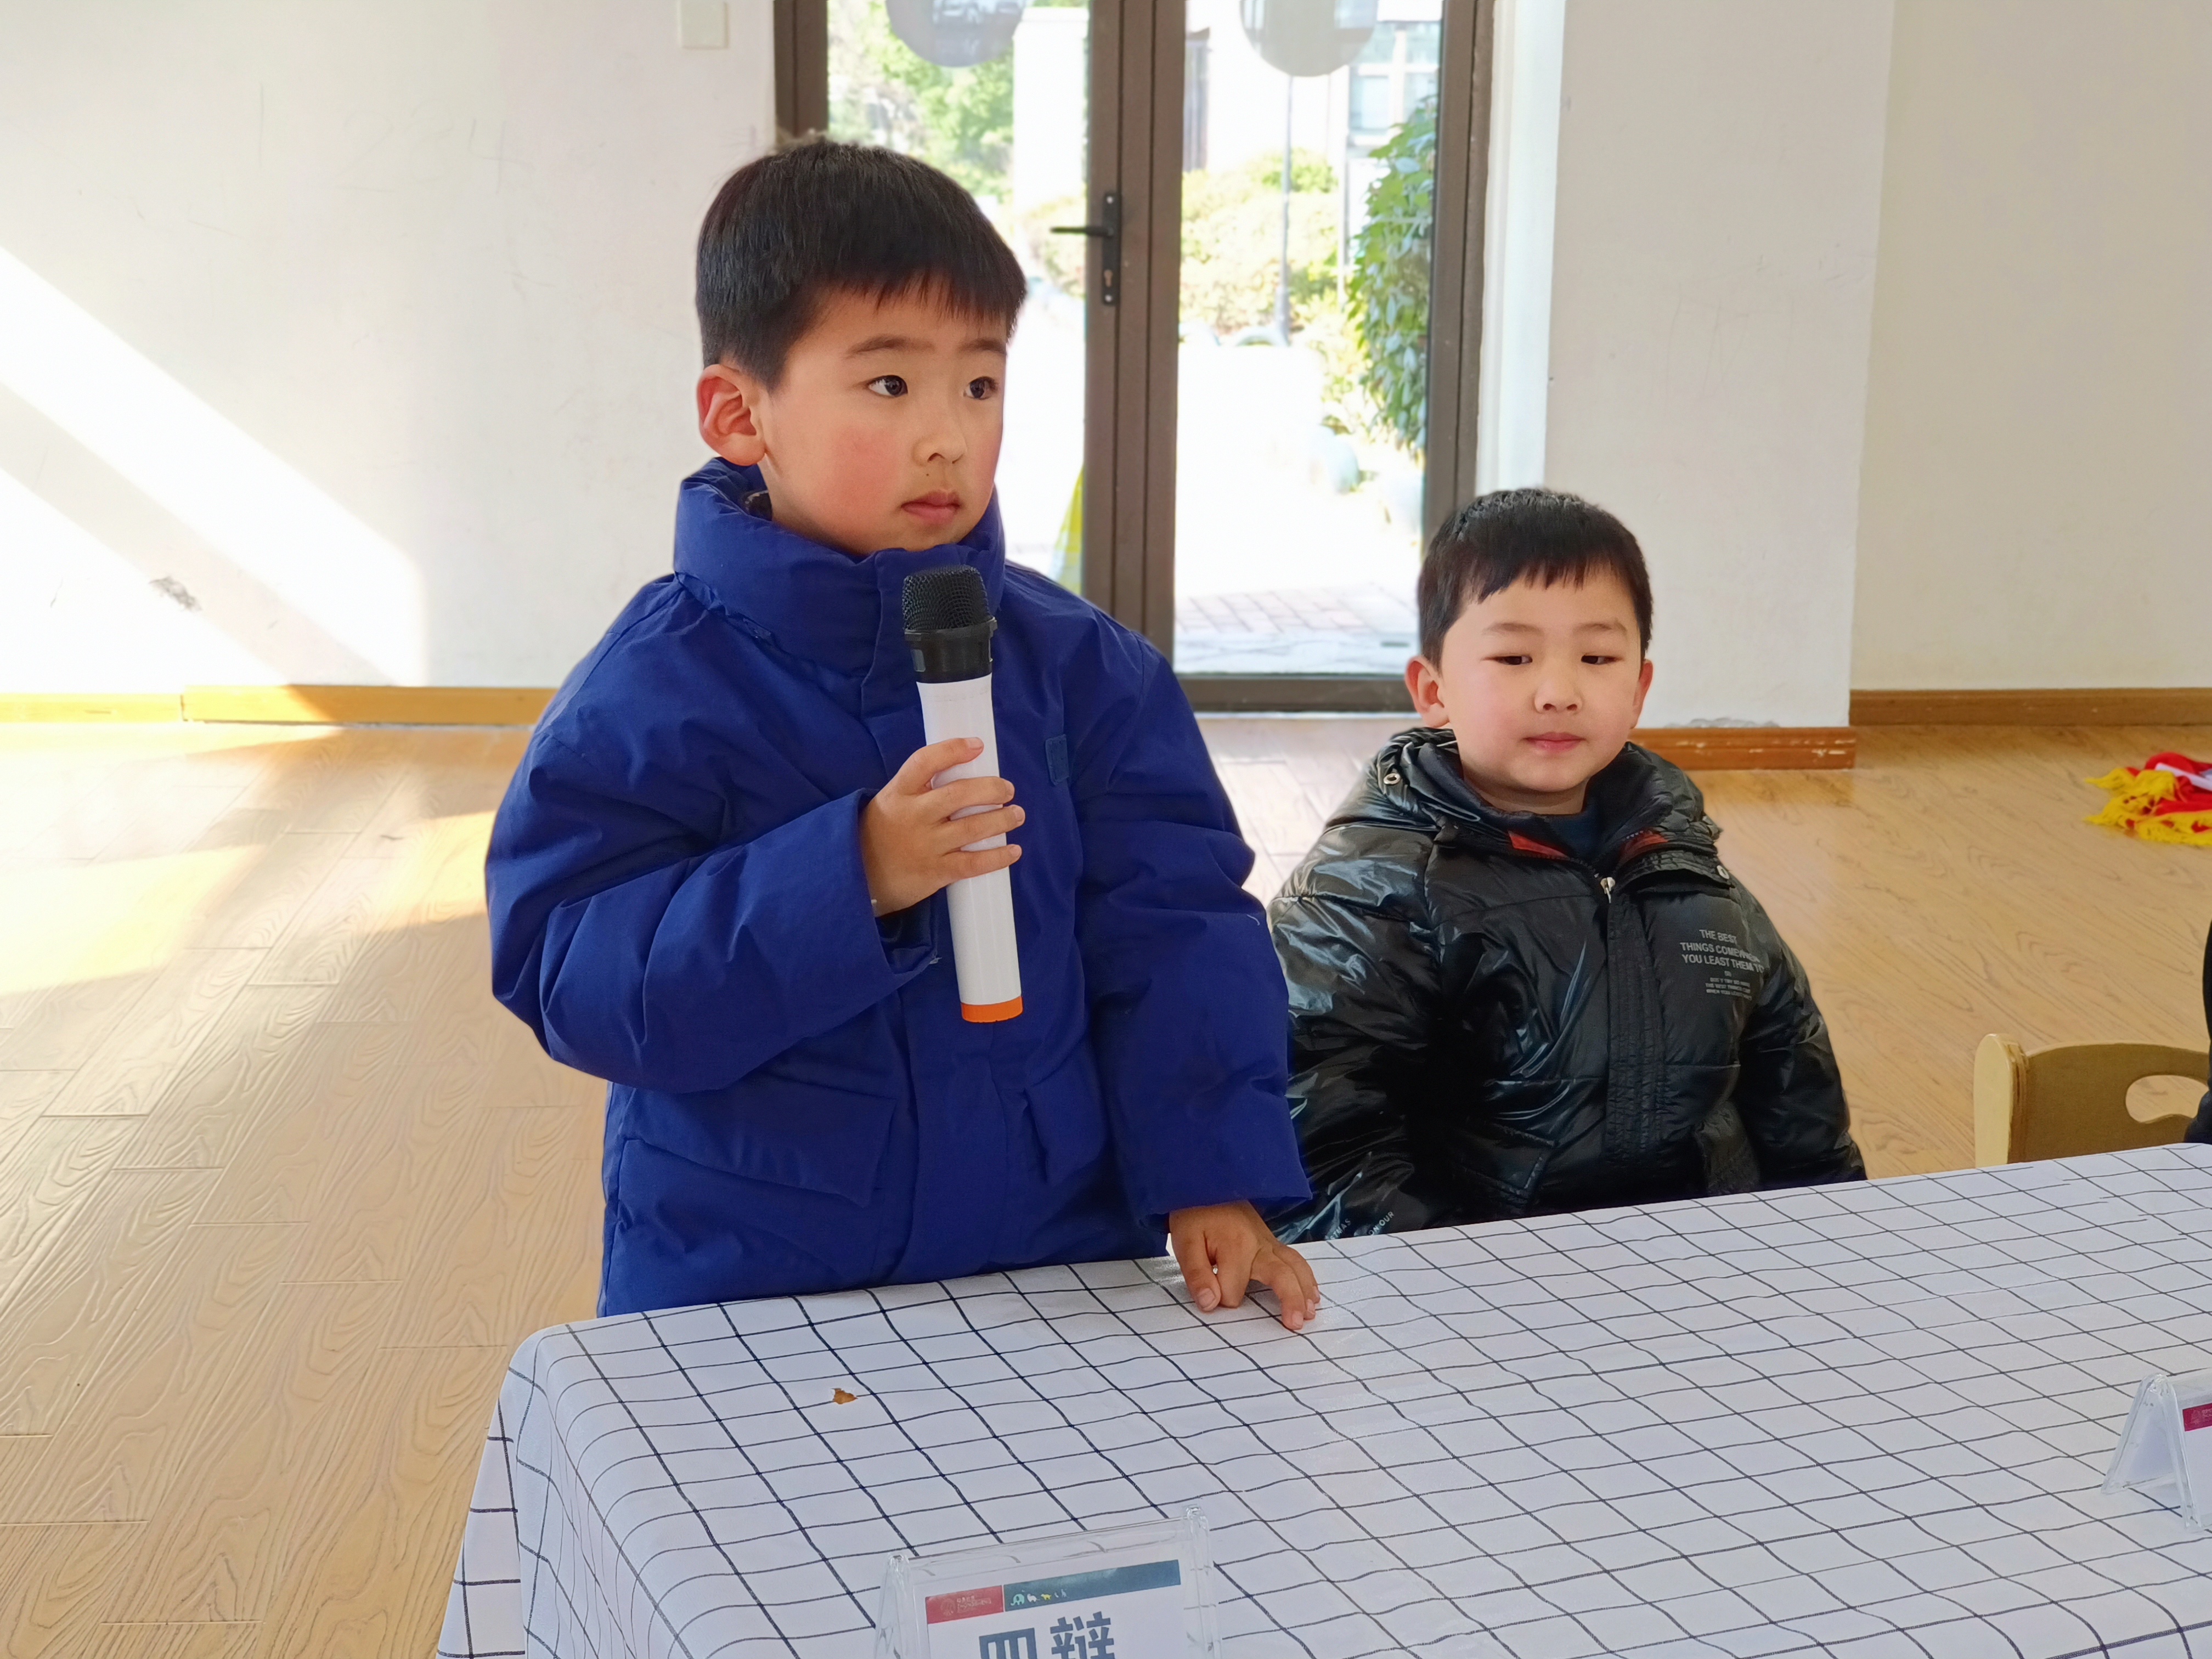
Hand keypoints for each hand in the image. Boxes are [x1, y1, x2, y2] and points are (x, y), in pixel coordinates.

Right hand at [861, 737, 1023, 915]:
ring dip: (1002, 819)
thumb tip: (965, 772)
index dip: (953, 750)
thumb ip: (920, 789)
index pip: (925, 762)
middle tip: (1007, 790)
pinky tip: (1013, 850)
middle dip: (991, 789)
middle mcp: (913, 816)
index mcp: (898, 793)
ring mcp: (925, 845)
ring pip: (973, 828)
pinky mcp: (935, 872)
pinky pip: (973, 863)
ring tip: (1016, 815)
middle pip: (959, 794)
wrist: (857, 878)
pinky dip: (997, 856)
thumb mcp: (890, 802)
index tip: (977, 745)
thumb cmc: (881, 834)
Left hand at [1168, 1201, 1320, 1331]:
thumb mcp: (1184, 1242)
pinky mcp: (1272, 1242)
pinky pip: (1295, 1261)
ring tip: (1309, 1314)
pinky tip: (1312, 1294)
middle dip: (1289, 1300)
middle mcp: (1259, 1244)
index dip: (1219, 1298)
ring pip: (1295, 1267)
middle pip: (1282, 1275)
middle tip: (1294, 1324)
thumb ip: (1197, 1275)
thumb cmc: (1194, 1215)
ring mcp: (1269, 1242)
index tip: (1207, 1293)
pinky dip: (1307, 1278)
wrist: (1207, 1184)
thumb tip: (1210, 1304)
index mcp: (1236, 1245)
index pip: (1233, 1292)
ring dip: (1304, 1291)